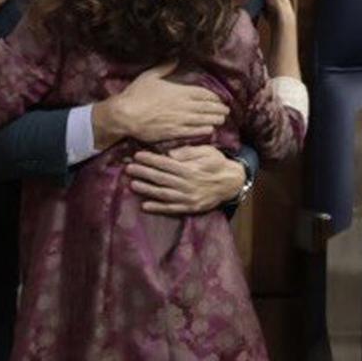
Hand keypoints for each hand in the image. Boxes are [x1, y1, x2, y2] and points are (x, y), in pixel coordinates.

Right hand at [95, 63, 228, 145]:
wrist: (125, 115)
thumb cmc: (136, 94)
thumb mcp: (150, 75)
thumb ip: (165, 67)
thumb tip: (175, 57)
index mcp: (180, 91)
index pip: (204, 94)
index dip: (214, 97)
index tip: (220, 99)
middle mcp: (184, 106)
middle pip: (207, 107)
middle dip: (218, 109)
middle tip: (226, 110)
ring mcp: (180, 120)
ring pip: (203, 119)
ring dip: (214, 119)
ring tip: (222, 120)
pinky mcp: (174, 132)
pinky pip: (193, 131)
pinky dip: (203, 130)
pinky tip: (209, 130)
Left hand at [128, 146, 248, 215]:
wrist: (232, 182)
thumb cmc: (218, 163)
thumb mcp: (207, 152)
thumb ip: (189, 152)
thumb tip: (170, 154)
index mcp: (191, 169)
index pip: (166, 163)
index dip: (150, 159)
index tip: (137, 155)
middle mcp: (187, 184)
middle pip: (161, 178)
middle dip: (144, 173)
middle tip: (129, 168)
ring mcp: (188, 197)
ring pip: (163, 194)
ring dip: (147, 190)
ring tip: (133, 184)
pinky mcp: (190, 207)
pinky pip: (171, 208)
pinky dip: (158, 208)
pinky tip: (145, 205)